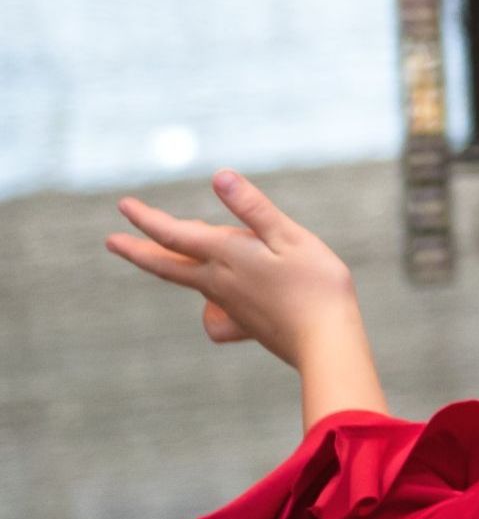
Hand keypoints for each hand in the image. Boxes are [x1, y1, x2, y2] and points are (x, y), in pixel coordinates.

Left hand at [107, 172, 365, 370]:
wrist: (325, 342)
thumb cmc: (316, 285)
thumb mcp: (290, 236)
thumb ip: (253, 208)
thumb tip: (219, 176)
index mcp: (227, 256)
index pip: (174, 233)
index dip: (146, 218)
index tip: (123, 205)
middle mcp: (218, 281)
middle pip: (166, 264)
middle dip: (137, 251)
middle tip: (112, 242)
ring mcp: (229, 305)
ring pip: (187, 280)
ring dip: (167, 264)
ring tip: (160, 254)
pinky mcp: (243, 322)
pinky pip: (213, 307)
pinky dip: (207, 298)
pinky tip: (218, 303)